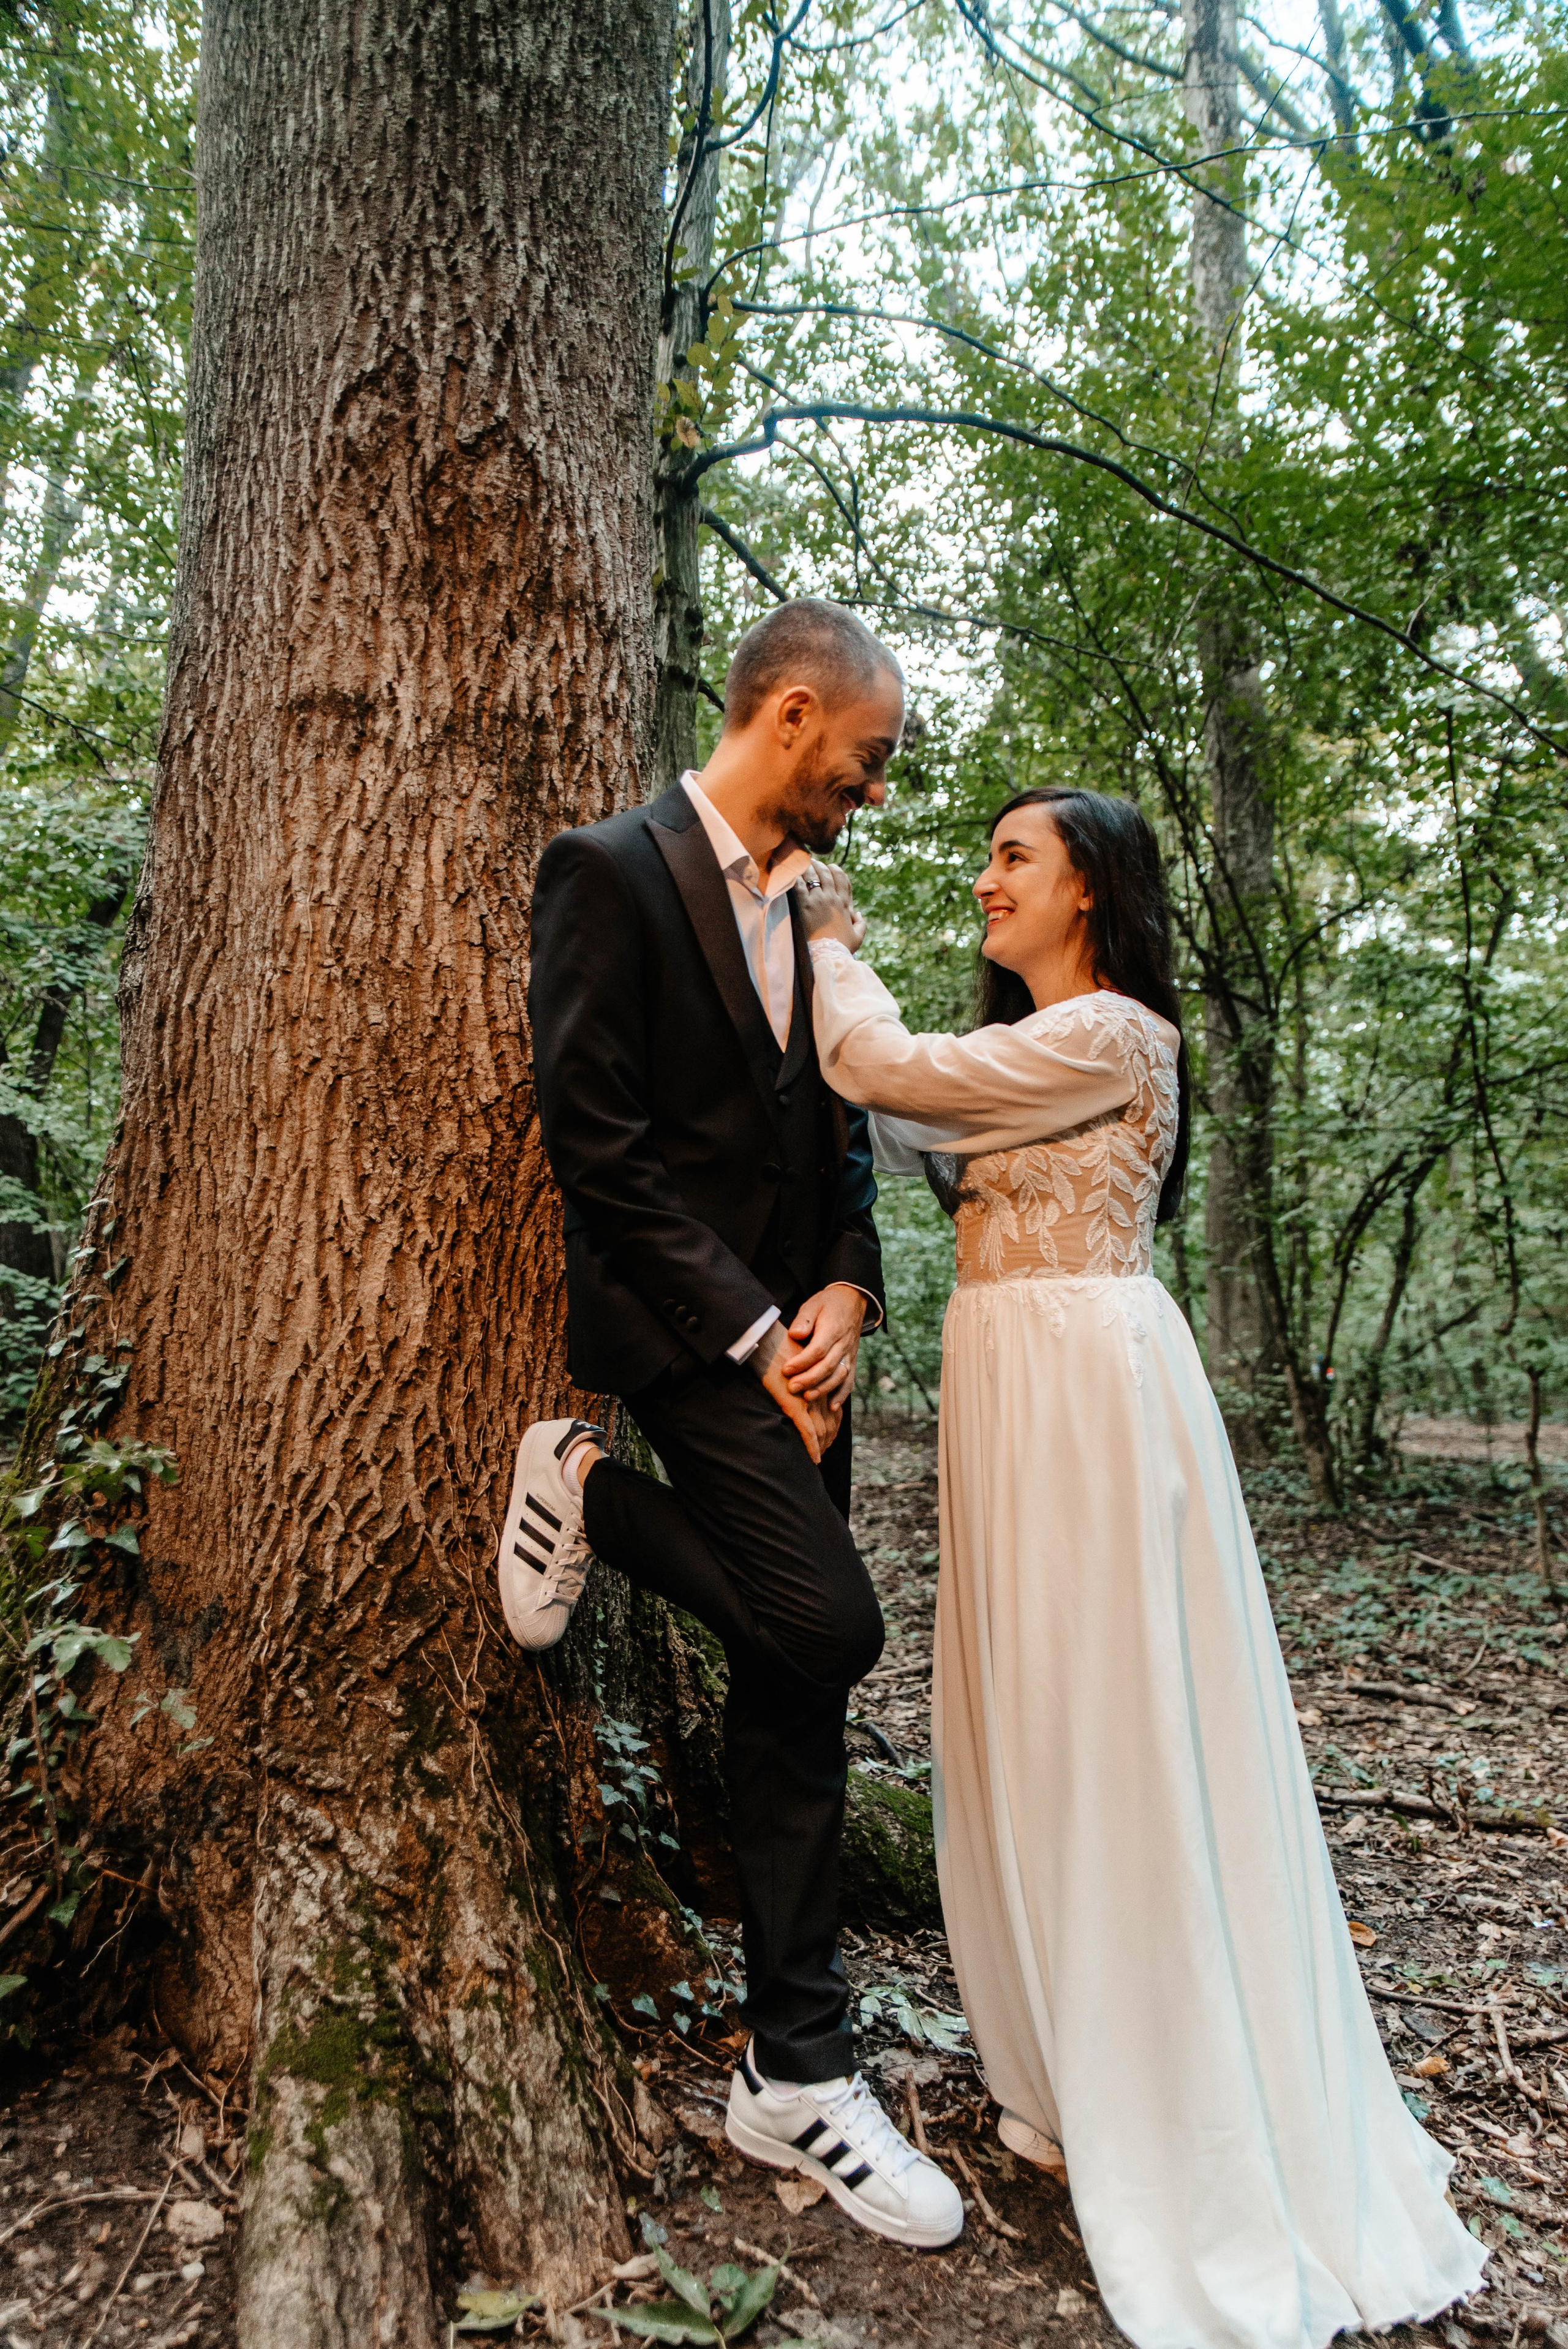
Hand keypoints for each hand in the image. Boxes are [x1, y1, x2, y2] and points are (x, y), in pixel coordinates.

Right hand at [754, 1322, 824, 1464]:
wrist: (766, 1342)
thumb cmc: (775, 1349)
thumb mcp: (795, 1364)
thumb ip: (801, 1377)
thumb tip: (797, 1388)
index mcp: (820, 1381)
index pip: (833, 1410)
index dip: (833, 1426)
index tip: (829, 1437)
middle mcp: (819, 1391)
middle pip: (830, 1423)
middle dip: (828, 1440)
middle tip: (823, 1453)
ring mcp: (808, 1399)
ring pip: (822, 1431)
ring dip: (821, 1447)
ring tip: (818, 1459)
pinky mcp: (795, 1405)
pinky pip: (808, 1432)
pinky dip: (812, 1447)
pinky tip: (815, 1459)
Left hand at [783, 1283, 865, 1407]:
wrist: (852, 1301)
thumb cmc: (828, 1304)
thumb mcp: (813, 1304)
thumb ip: (803, 1319)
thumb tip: (795, 1334)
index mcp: (833, 1329)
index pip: (818, 1349)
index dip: (802, 1362)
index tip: (786, 1370)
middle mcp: (843, 1344)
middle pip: (828, 1366)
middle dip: (809, 1380)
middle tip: (792, 1388)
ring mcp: (849, 1354)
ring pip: (839, 1376)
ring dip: (823, 1389)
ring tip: (807, 1398)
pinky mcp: (852, 1361)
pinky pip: (850, 1381)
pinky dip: (842, 1395)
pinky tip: (832, 1407)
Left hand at [796, 861, 863, 952]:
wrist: (827, 956)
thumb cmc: (842, 948)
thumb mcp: (857, 937)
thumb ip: (861, 924)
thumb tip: (858, 913)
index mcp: (844, 904)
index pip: (842, 879)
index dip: (836, 870)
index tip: (830, 867)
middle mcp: (832, 899)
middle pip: (826, 874)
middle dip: (819, 865)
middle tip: (812, 862)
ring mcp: (818, 901)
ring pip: (813, 876)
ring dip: (807, 868)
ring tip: (801, 863)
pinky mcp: (804, 905)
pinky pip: (799, 885)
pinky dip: (795, 877)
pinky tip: (791, 873)